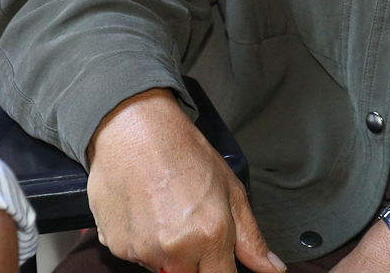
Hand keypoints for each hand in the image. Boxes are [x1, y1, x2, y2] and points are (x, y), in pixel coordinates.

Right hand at [86, 89, 282, 272]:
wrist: (134, 131)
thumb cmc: (184, 153)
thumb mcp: (231, 190)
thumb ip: (251, 238)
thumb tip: (273, 268)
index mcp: (210, 236)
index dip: (223, 269)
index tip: (222, 259)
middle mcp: (175, 251)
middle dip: (197, 261)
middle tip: (193, 225)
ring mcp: (142, 251)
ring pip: (162, 268)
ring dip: (169, 252)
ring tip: (168, 212)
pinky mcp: (116, 247)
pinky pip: (137, 256)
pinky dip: (144, 242)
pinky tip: (147, 212)